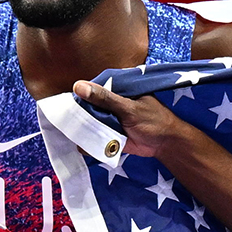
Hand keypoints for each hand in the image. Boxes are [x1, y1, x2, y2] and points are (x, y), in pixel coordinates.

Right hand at [71, 79, 193, 157]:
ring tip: (71, 133)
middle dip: (78, 114)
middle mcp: (111, 102)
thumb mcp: (128, 107)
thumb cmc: (153, 121)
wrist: (166, 145)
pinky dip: (88, 141)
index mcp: (117, 88)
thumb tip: (78, 86)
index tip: (66, 104)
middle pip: (88, 106)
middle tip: (66, 122)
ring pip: (89, 121)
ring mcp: (110, 118)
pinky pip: (94, 136)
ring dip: (82, 128)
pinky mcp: (109, 134)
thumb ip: (104, 98)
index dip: (80, 95)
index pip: (92, 88)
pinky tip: (81, 144)